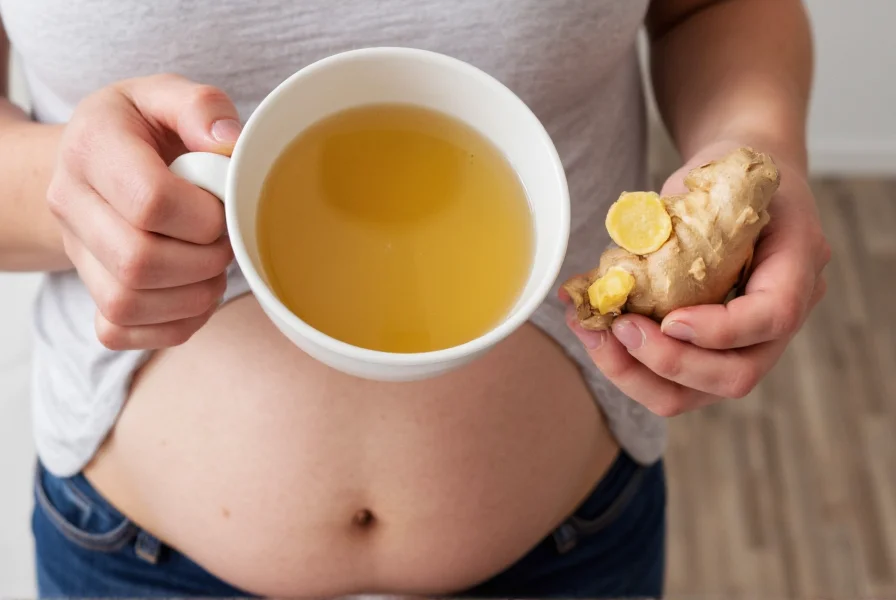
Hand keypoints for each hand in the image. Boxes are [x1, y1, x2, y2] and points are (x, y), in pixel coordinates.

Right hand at [47, 74, 240, 349]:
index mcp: (92, 147)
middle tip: (223, 241)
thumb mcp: (168, 98)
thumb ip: (202, 107)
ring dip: (193, 296)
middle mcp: (70, 204)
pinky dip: (172, 324)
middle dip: (203, 260)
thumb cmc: (145, 131)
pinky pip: (122, 332)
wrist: (98, 162)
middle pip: (138, 261)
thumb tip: (228, 142)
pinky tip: (193, 292)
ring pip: (129, 303)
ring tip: (212, 265)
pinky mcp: (88, 294)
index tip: (222, 206)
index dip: (203, 215)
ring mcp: (75, 254)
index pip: (149, 201)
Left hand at [563, 141, 829, 416]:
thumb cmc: (728, 176)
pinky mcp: (712, 352)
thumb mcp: (711, 176)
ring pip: (699, 393)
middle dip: (668, 363)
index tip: (668, 319)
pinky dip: (629, 366)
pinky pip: (674, 381)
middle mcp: (782, 315)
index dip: (719, 331)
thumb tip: (616, 270)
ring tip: (591, 334)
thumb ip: (677, 221)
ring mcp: (749, 342)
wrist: (740, 182)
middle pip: (737, 375)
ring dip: (636, 375)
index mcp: (797, 262)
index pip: (772, 317)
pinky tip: (594, 333)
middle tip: (617, 329)